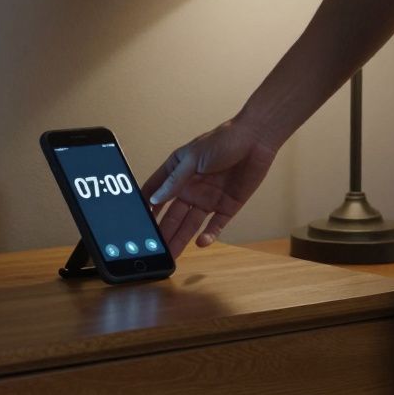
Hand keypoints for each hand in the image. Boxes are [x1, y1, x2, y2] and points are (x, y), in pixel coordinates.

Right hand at [142, 118, 279, 257]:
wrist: (256, 139)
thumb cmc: (224, 139)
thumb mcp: (193, 158)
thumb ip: (174, 181)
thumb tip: (155, 199)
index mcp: (178, 172)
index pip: (156, 193)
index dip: (146, 208)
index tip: (137, 226)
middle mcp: (191, 187)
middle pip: (173, 214)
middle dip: (163, 232)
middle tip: (154, 250)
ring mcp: (208, 198)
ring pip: (191, 224)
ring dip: (181, 238)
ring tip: (172, 255)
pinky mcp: (227, 206)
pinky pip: (215, 225)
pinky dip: (208, 234)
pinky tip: (200, 243)